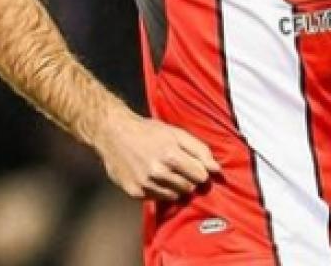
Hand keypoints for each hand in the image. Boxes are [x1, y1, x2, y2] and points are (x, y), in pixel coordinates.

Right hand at [93, 110, 221, 200]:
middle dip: (188, 179)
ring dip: (175, 186)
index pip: (201, 176)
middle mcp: (158, 172)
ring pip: (174, 196)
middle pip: (189, 187)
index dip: (200, 170)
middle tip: (178, 167)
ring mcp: (145, 184)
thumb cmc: (148, 131)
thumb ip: (199, 150)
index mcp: (171, 155)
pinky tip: (153, 176)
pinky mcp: (135, 192)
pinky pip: (158, 198)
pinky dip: (159, 190)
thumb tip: (216, 169)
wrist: (114, 133)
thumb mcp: (176, 133)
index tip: (195, 166)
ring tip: (166, 171)